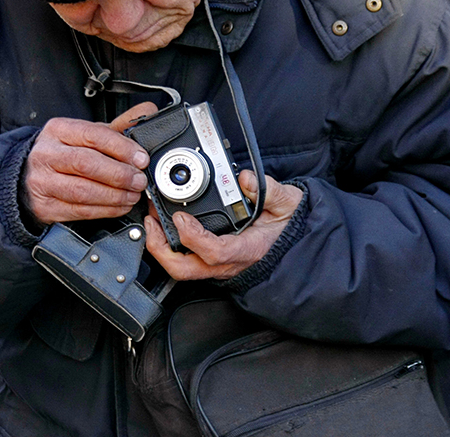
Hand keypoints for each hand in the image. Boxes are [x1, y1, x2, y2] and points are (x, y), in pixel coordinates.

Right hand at [21, 102, 156, 225]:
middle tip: (139, 181)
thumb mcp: (85, 134)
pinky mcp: (46, 206)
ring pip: (83, 191)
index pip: (92, 136)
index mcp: (58, 130)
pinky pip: (80, 211)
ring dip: (114, 196)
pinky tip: (120, 206)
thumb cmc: (63, 153)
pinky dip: (105, 210)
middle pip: (86, 164)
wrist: (27, 176)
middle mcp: (47, 154)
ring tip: (133, 195)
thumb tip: (147, 110)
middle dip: (119, 174)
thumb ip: (116, 126)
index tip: (141, 158)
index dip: (121, 148)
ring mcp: (43, 182)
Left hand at [144, 169, 303, 280]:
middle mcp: (230, 263)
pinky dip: (171, 246)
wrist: (298, 242)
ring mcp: (220, 266)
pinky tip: (167, 226)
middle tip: (152, 221)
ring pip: (182, 268)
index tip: (180, 216)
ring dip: (162, 247)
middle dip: (161, 248)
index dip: (193, 236)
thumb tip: (247, 179)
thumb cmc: (291, 226)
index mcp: (248, 249)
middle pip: (186, 269)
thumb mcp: (288, 204)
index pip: (215, 251)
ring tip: (154, 220)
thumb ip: (270, 191)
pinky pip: (187, 261)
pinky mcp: (214, 262)